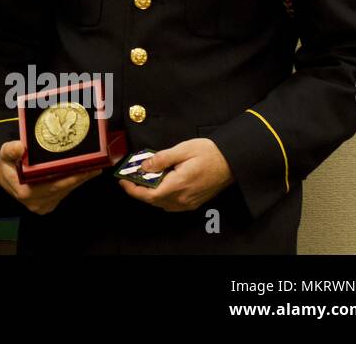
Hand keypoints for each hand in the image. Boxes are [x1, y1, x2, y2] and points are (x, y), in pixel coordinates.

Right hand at [0, 140, 101, 214]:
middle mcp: (36, 203)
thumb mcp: (4, 155)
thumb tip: (19, 147)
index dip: (71, 177)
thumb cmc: (7, 165)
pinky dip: (73, 182)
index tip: (85, 168)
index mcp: (25, 192)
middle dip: (80, 176)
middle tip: (96, 164)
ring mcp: (43, 206)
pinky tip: (83, 173)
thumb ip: (10, 150)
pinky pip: (64, 193)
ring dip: (80, 179)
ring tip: (93, 166)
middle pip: (64, 188)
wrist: (5, 179)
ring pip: (66, 191)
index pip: (54, 185)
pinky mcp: (49, 205)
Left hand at [118, 138, 233, 210]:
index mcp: (178, 185)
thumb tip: (144, 166)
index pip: (148, 195)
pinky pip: (172, 204)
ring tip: (144, 179)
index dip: (133, 190)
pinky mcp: (194, 203)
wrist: (232, 161)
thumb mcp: (182, 150)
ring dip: (150, 194)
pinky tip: (160, 184)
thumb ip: (161, 159)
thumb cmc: (209, 153)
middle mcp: (183, 199)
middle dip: (139, 190)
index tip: (123, 181)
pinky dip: (162, 197)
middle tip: (131, 177)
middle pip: (153, 201)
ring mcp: (189, 203)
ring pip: (162, 204)